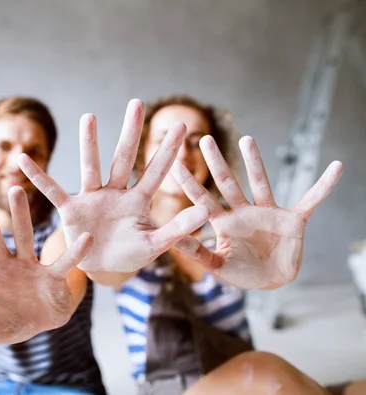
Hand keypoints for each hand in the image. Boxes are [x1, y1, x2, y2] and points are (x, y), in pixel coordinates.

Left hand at [0, 177, 93, 343]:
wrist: (39, 328)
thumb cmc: (5, 323)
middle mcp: (3, 265)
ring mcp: (28, 267)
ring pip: (23, 237)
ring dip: (21, 216)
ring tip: (16, 190)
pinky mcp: (52, 277)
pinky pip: (63, 263)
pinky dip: (74, 253)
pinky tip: (85, 237)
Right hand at [17, 99, 208, 272]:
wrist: (100, 268)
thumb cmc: (129, 255)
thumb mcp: (155, 244)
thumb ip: (177, 229)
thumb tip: (205, 212)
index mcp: (138, 201)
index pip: (156, 171)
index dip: (168, 150)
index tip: (181, 125)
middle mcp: (115, 192)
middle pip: (124, 158)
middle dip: (130, 132)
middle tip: (136, 103)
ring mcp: (92, 198)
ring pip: (91, 167)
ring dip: (90, 143)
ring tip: (90, 116)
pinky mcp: (71, 210)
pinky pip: (53, 191)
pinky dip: (39, 177)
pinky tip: (23, 161)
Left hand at [171, 135, 343, 289]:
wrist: (271, 281)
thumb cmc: (242, 273)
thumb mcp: (217, 266)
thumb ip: (198, 254)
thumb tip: (174, 242)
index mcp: (223, 223)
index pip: (202, 199)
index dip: (189, 183)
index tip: (174, 164)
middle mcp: (243, 212)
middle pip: (227, 183)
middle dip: (216, 162)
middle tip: (204, 139)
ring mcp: (267, 213)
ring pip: (259, 182)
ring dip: (254, 162)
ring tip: (246, 139)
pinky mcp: (292, 220)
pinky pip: (311, 200)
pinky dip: (324, 186)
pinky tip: (336, 167)